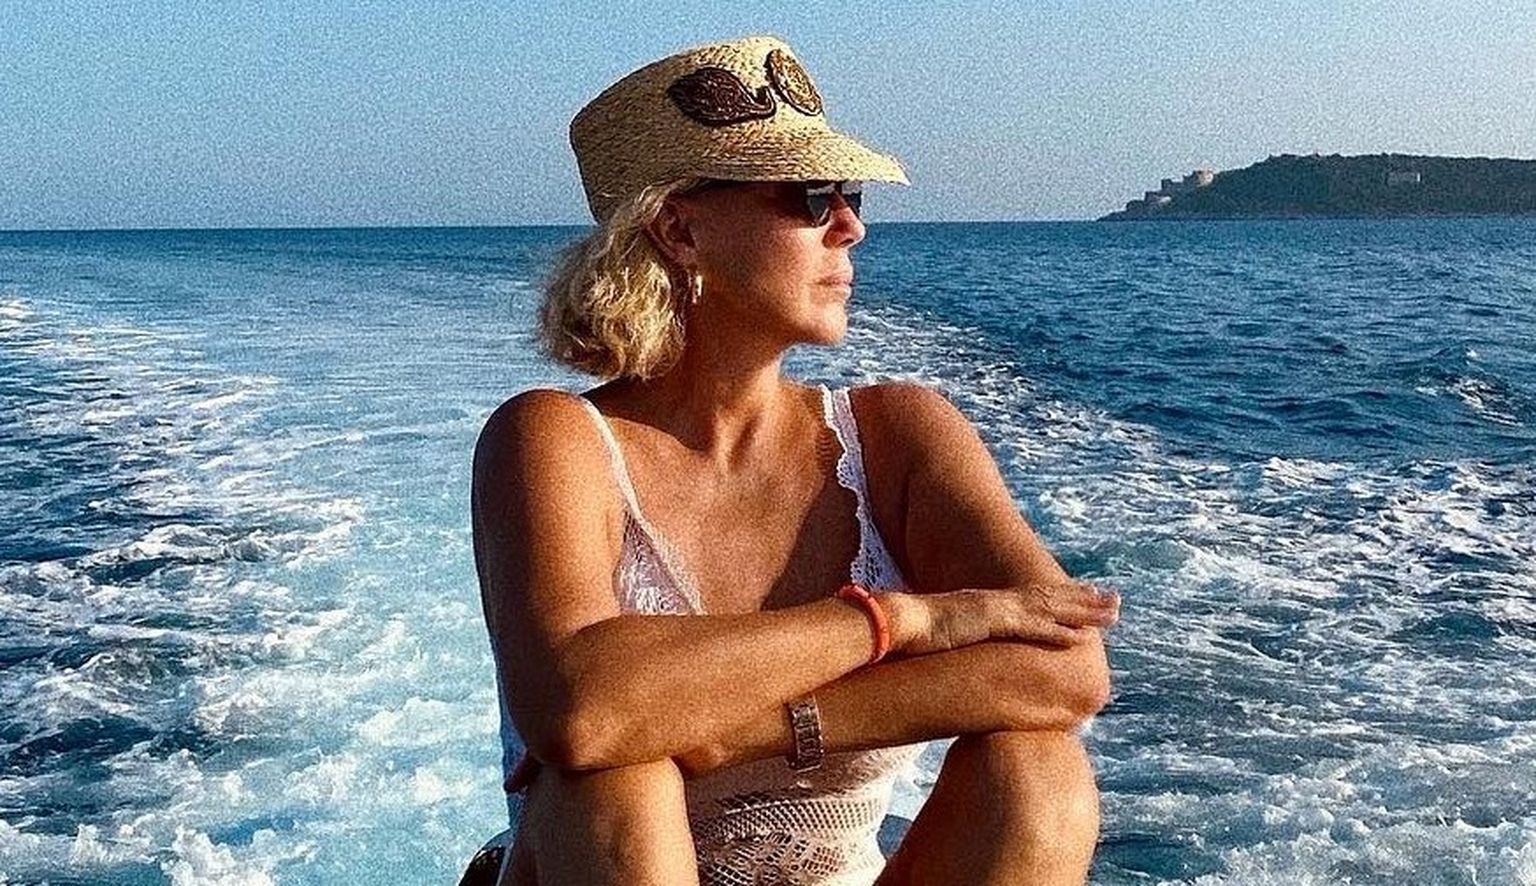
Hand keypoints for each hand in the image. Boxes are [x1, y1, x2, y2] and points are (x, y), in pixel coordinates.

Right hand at [892, 581, 1119, 655]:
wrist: (891, 624)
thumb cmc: (910, 635)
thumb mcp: (944, 639)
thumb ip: (961, 643)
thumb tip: (962, 654)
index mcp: (986, 606)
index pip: (1032, 599)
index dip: (1061, 598)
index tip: (1086, 599)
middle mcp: (995, 603)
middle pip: (1049, 598)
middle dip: (1083, 599)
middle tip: (1114, 601)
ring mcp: (994, 609)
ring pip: (1049, 608)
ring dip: (1083, 611)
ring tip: (1112, 612)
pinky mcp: (989, 621)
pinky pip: (1030, 627)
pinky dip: (1056, 631)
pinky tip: (1079, 638)